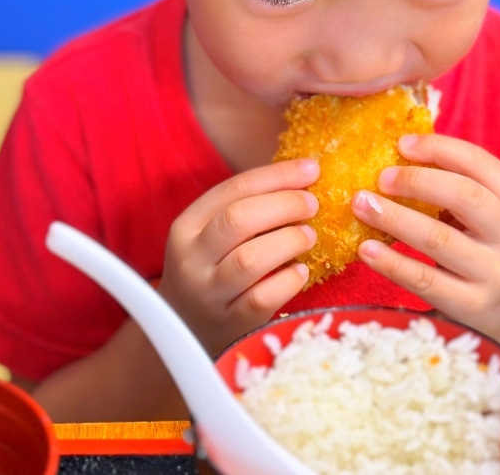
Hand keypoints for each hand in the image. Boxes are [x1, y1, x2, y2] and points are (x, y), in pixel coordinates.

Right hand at [158, 159, 319, 355]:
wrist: (186, 330)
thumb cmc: (214, 269)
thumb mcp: (213, 235)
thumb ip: (249, 206)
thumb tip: (306, 173)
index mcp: (187, 226)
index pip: (234, 189)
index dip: (278, 175)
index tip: (311, 169)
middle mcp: (192, 259)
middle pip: (239, 220)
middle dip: (285, 205)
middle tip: (312, 205)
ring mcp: (208, 295)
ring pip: (250, 260)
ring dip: (289, 241)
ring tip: (310, 236)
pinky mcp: (229, 326)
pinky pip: (262, 299)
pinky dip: (288, 281)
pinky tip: (301, 272)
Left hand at [352, 134, 499, 354]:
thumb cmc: (489, 251)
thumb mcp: (493, 217)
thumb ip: (460, 186)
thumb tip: (401, 151)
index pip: (480, 164)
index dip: (439, 148)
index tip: (401, 145)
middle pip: (463, 196)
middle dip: (416, 181)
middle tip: (380, 178)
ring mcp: (497, 275)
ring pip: (438, 238)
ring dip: (393, 218)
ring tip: (362, 205)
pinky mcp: (473, 307)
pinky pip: (423, 280)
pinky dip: (391, 262)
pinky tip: (365, 249)